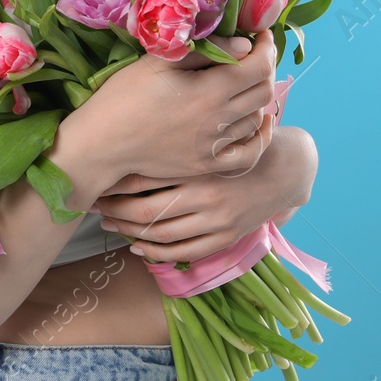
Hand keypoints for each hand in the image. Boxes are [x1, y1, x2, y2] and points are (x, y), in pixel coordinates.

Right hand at [66, 30, 278, 188]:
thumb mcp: (158, 62)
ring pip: (257, 119)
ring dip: (258, 98)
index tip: (262, 37)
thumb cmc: (124, 96)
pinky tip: (256, 123)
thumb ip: (204, 50)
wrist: (103, 143)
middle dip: (265, 69)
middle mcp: (218, 120)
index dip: (267, 47)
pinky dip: (258, 137)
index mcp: (208, 90)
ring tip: (246, 84)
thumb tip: (244, 45)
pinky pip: (248, 154)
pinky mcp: (207, 165)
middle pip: (263, 92)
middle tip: (254, 57)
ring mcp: (214, 146)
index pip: (258, 66)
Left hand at [89, 116, 318, 263]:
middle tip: (94, 205)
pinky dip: (156, 252)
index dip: (115, 183)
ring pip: (162, 234)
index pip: (145, 177)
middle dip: (115, 210)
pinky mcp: (225, 237)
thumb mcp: (211, 128)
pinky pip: (184, 253)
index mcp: (198, 164)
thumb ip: (177, 130)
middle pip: (146, 211)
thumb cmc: (240, 140)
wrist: (286, 167)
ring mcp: (217, 220)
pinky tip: (136, 246)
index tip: (97, 180)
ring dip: (129, 232)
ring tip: (108, 223)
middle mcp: (206, 195)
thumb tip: (132, 127)